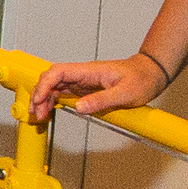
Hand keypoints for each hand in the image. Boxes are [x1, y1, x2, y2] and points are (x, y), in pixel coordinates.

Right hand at [37, 51, 167, 115]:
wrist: (151, 74)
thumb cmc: (142, 78)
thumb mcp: (125, 93)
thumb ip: (101, 100)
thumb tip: (79, 108)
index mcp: (89, 70)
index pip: (58, 72)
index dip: (44, 85)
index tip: (38, 100)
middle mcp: (82, 75)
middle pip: (51, 80)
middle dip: (38, 95)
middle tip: (35, 114)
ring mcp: (82, 82)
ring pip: (54, 88)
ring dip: (43, 101)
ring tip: (39, 118)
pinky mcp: (84, 90)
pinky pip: (62, 95)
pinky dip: (52, 104)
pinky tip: (49, 114)